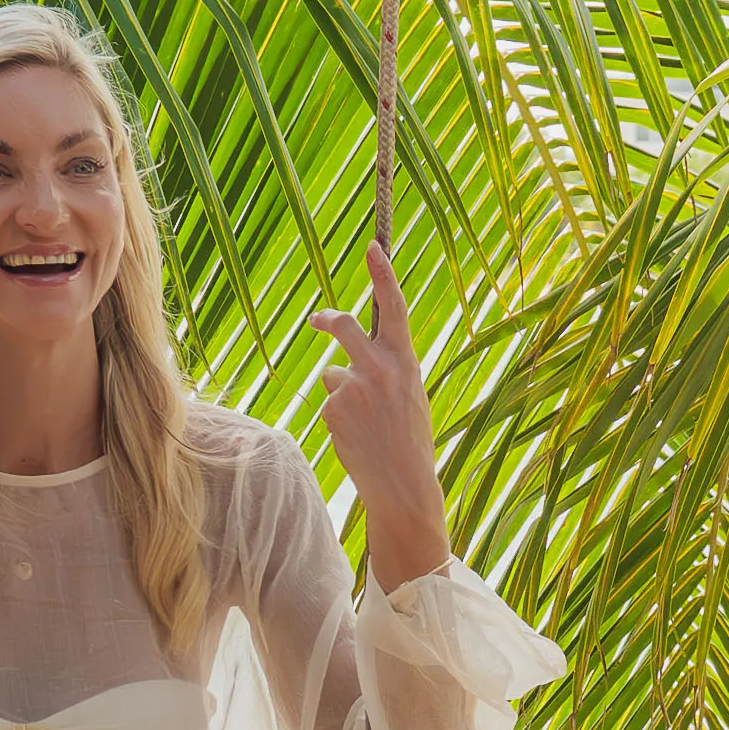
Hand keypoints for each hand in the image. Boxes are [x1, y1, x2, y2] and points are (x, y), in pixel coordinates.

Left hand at [310, 242, 439, 520]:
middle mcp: (380, 368)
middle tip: (317, 320)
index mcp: (406, 361)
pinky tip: (356, 437)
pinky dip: (339, 418)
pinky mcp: (333, 409)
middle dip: (327, 319)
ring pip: (334, 374)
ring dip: (343, 393)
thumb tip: (350, 354)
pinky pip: (330, 402)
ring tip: (365, 423)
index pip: (394, 307)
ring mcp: (353, 388)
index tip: (373, 246)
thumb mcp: (411, 394)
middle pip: (344, 325)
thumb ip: (389, 367)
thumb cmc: (411, 439)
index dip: (383, 273)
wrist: (402, 483)